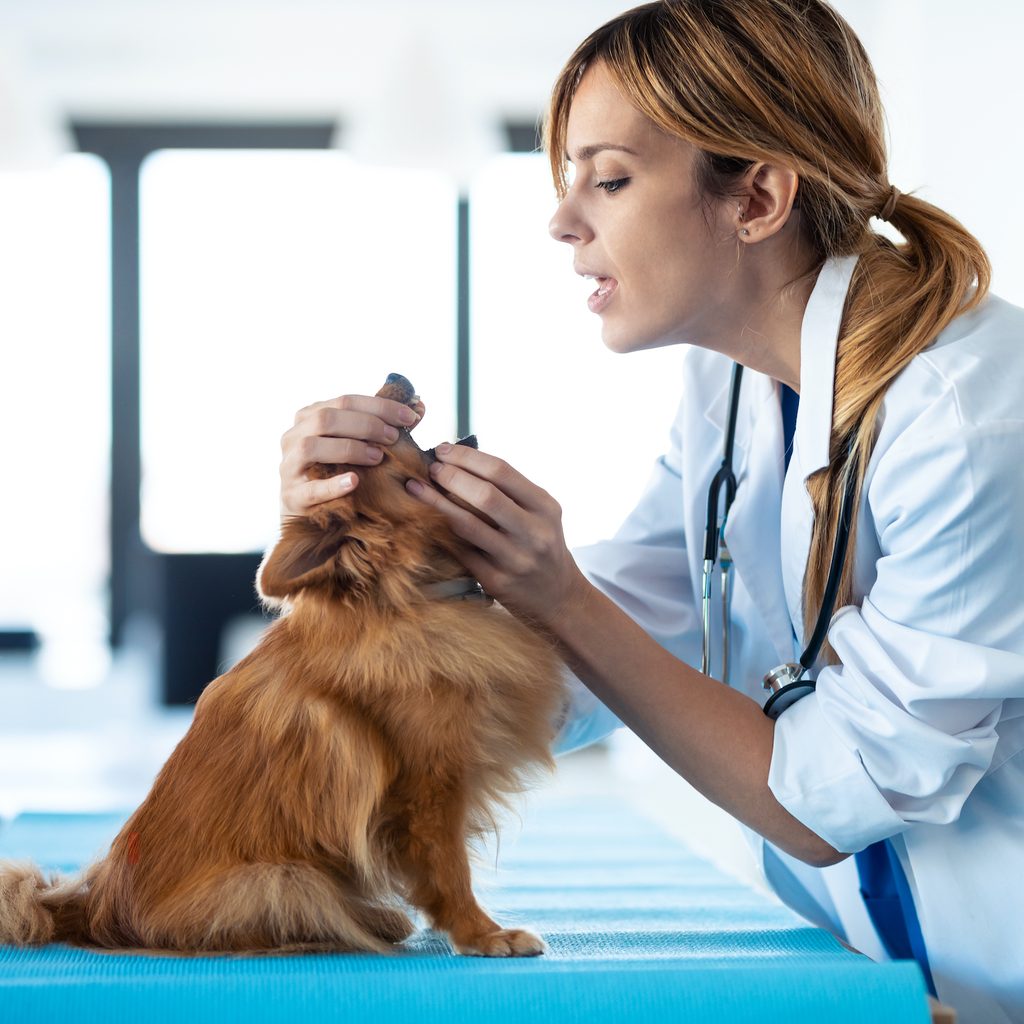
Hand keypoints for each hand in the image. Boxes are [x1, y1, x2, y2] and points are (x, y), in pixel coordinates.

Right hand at [279, 394, 423, 514]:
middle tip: (393, 437)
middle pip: (326, 419)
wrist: (310, 511)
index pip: (345, 400)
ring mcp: (289, 466)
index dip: (380, 406)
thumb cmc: (338, 469)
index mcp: (309, 416)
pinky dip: (333, 485)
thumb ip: (384, 425)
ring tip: (378, 457)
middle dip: (366, 425)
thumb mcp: (357, 443)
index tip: (411, 416)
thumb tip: (419, 405)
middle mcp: (293, 436)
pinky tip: (354, 481)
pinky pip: (310, 489)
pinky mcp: (291, 496)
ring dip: (349, 449)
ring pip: (311, 447)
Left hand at [405, 443, 588, 628]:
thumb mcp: (539, 513)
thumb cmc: (540, 544)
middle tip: (430, 468)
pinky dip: (440, 532)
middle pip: (485, 495)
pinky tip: (424, 520)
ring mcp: (515, 559)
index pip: (501, 472)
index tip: (443, 450)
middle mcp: (534, 533)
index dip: (466, 457)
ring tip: (416, 488)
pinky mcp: (496, 581)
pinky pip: (460, 551)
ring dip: (436, 503)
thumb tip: (458, 461)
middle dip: (451, 477)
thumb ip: (508, 490)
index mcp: (544, 507)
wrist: (558, 595)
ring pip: (467, 525)